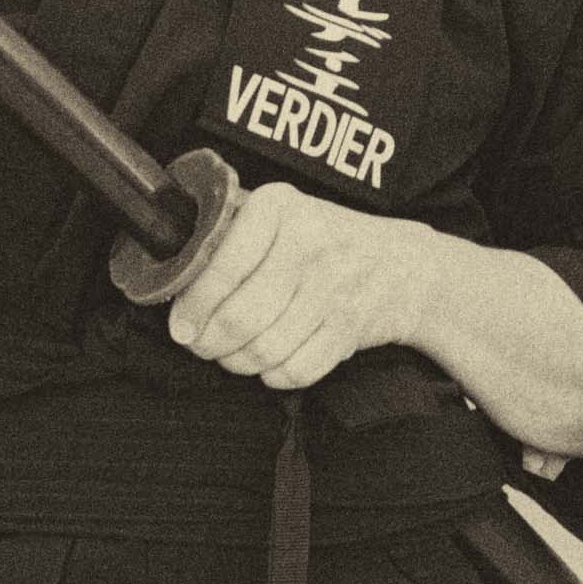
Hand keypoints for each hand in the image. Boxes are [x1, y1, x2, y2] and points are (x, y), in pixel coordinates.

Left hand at [164, 175, 415, 391]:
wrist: (405, 265)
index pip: (222, 267)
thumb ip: (231, 238)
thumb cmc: (323, 241)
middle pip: (240, 317)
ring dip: (241, 363)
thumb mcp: (280, 217)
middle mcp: (308, 241)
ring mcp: (333, 286)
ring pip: (265, 349)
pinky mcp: (351, 325)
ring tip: (235, 356)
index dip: (193, 307)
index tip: (180, 328)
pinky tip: (271, 364)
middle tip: (203, 346)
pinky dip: (277, 376)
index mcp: (278, 207)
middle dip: (212, 343)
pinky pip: (297, 368)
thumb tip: (177, 282)